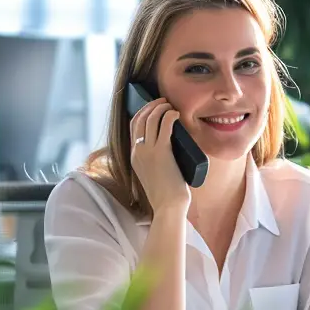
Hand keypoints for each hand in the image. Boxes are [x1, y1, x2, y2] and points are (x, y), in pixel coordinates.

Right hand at [129, 98, 190, 214]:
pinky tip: (176, 114)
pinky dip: (170, 116)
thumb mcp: (152, 175)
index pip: (133, 127)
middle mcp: (137, 151)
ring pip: (151, 119)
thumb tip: (168, 150)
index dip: (141, 113)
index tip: (152, 107)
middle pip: (139, 118)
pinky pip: (164, 126)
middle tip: (163, 102)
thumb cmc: (165, 195)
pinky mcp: (161, 152)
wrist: (168, 207)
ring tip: (170, 106)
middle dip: (150, 106)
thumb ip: (154, 163)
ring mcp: (148, 151)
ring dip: (160, 108)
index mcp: (133, 156)